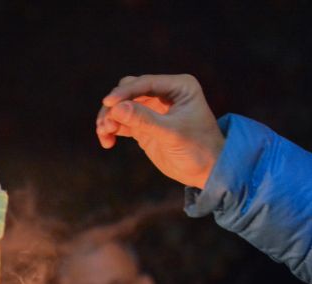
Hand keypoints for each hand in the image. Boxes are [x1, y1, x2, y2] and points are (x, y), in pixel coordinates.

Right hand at [96, 74, 223, 188]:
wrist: (206, 171)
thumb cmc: (198, 149)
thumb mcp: (171, 134)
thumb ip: (144, 120)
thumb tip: (116, 108)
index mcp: (179, 87)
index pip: (145, 83)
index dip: (124, 93)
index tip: (108, 104)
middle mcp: (164, 93)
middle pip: (129, 91)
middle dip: (115, 106)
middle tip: (106, 124)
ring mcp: (153, 109)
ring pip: (122, 106)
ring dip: (110, 118)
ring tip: (104, 133)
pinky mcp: (144, 125)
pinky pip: (122, 122)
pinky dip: (112, 129)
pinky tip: (107, 141)